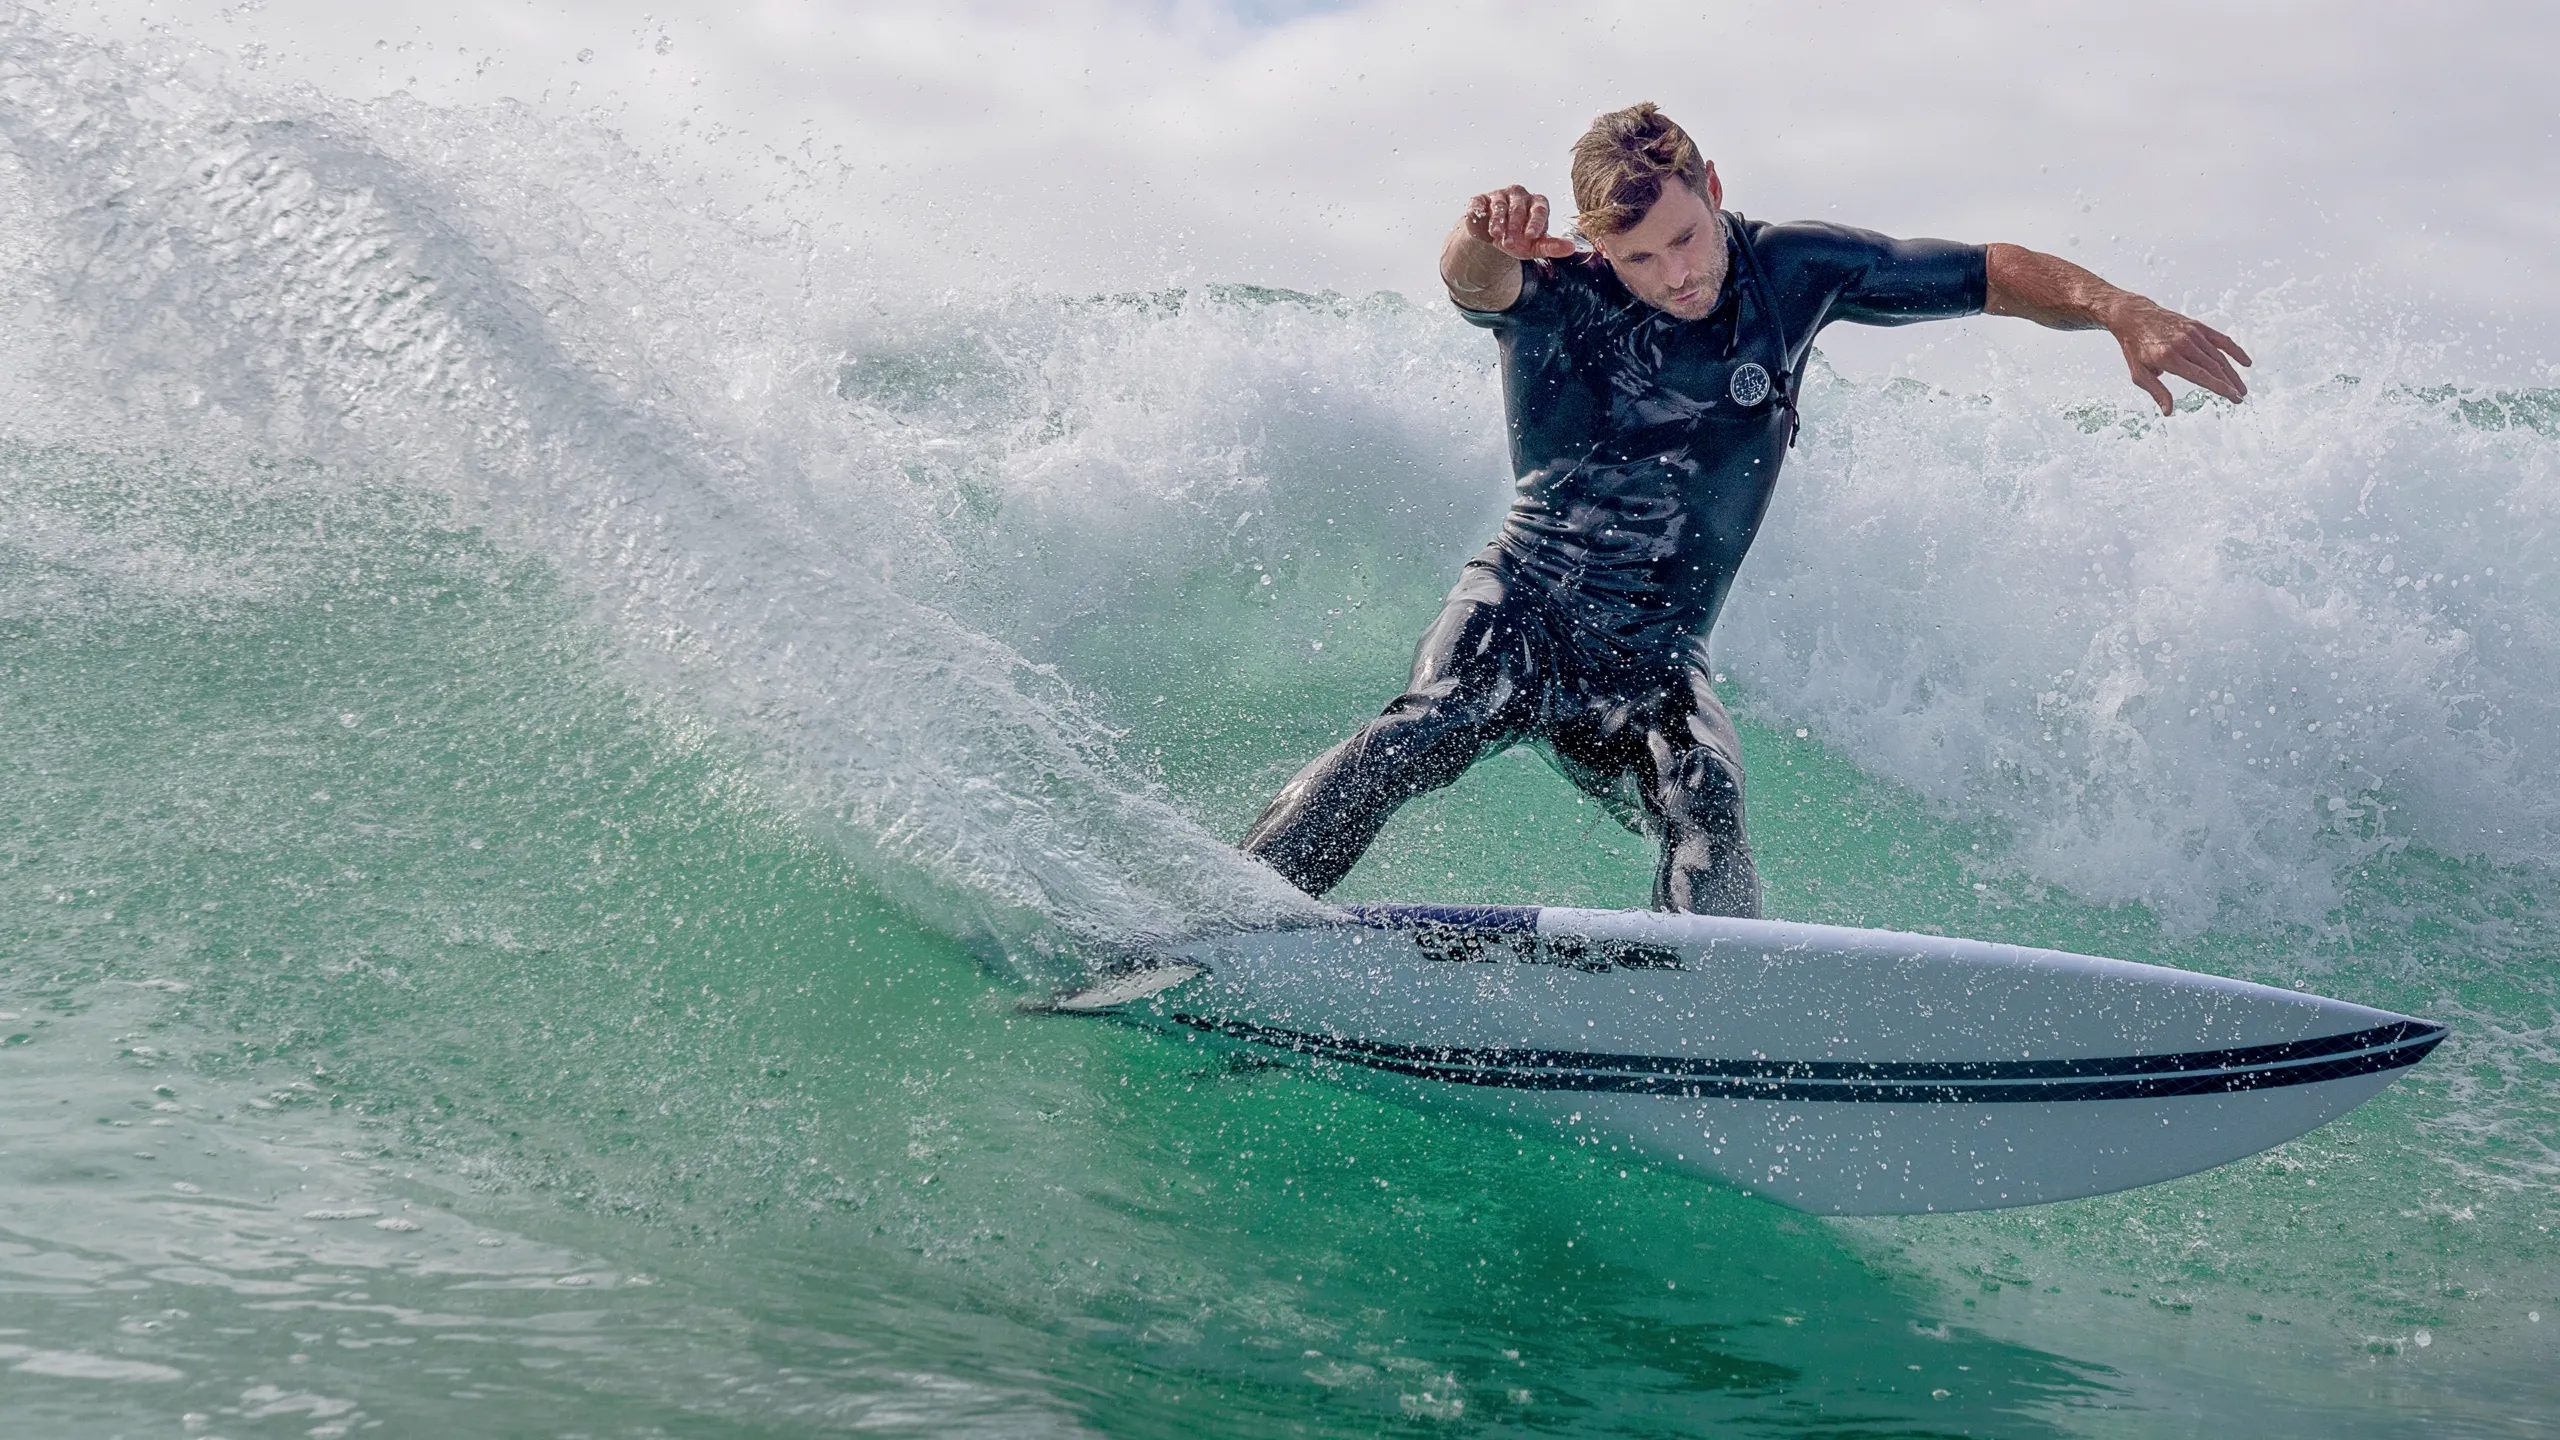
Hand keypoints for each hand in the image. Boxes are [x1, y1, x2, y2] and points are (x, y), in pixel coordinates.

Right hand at [1464, 185, 1576, 260]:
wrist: (1493, 239)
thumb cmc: (1519, 239)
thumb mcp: (1534, 246)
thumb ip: (1552, 246)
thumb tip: (1571, 248)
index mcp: (1537, 204)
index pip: (1539, 210)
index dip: (1535, 222)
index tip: (1531, 236)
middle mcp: (1519, 196)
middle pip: (1518, 208)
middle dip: (1514, 227)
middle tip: (1509, 243)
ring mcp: (1499, 195)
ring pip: (1499, 205)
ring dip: (1497, 221)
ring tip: (1495, 235)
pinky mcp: (1481, 200)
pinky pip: (1479, 203)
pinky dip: (1478, 210)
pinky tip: (1477, 217)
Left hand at [2109, 299, 2251, 414]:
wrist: (2133, 317)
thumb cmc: (2135, 348)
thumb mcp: (2138, 373)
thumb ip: (2157, 391)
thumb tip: (2169, 412)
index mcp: (2168, 357)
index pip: (2201, 375)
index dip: (2220, 388)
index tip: (2233, 398)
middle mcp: (2183, 344)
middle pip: (2213, 367)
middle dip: (2229, 384)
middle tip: (2240, 398)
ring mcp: (2191, 333)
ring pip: (2219, 356)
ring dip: (2232, 373)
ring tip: (2241, 388)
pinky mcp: (2196, 326)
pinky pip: (2220, 339)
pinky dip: (2234, 351)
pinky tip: (2246, 362)